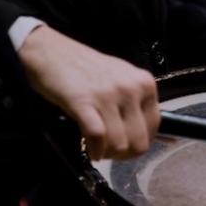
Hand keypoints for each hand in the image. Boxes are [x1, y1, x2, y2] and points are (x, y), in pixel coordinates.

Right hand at [18, 26, 159, 159]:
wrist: (51, 52)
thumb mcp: (122, 79)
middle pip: (139, 140)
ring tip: (98, 149)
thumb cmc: (86, 68)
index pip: (154, 127)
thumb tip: (146, 132)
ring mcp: (108, 95)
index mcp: (144, 84)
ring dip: (108, 153)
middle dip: (124, 154)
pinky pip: (98, 136)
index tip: (127, 148)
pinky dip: (94, 150)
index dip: (140, 143)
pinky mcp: (83, 102)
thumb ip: (137, 103)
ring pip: (119, 143)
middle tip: (111, 153)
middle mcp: (131, 88)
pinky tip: (90, 150)